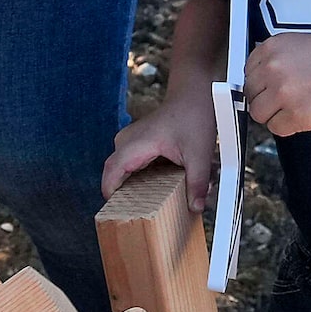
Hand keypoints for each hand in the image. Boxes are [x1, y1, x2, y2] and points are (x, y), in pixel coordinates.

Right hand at [102, 88, 220, 208]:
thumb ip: (197, 182)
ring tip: (148, 206)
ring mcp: (128, 142)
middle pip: (114, 176)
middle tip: (139, 217)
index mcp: (135, 143)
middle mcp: (126, 142)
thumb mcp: (199, 154)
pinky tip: (155, 190)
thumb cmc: (194, 116)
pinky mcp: (135, 144)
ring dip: (132, 189)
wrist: (194, 94)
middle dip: (124, 197)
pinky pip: (129, 167)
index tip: (119, 214)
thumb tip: (196, 207)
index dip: (111, 195)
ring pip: (121, 172)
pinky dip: (139, 180)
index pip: (111, 173)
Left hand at [243, 32, 310, 137]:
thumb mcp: (300, 45)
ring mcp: (283, 92)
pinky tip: (306, 115)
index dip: (261, 84)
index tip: (272, 88)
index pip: (248, 73)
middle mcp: (272, 68)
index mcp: (271, 47)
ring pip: (260, 114)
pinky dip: (289, 126)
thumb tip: (260, 83)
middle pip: (251, 95)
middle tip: (288, 100)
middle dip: (267, 100)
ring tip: (297, 107)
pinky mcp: (296, 115)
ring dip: (275, 114)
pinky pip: (277, 129)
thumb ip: (277, 61)